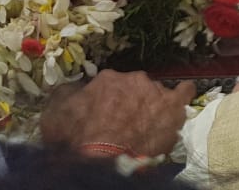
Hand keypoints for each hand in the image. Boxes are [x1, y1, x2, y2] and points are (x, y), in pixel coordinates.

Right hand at [41, 70, 193, 157]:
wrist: (103, 158)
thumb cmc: (77, 139)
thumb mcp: (55, 116)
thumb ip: (64, 97)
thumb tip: (69, 89)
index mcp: (107, 80)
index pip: (109, 87)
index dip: (107, 103)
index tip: (105, 117)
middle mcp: (132, 79)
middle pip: (133, 89)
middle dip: (130, 103)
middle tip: (124, 125)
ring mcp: (155, 91)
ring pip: (155, 94)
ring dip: (151, 106)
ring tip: (147, 125)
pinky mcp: (172, 106)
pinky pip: (184, 93)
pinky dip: (183, 95)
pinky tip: (181, 99)